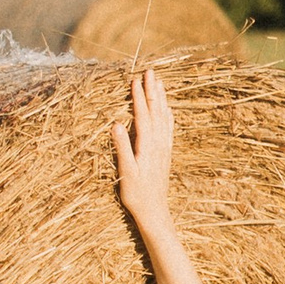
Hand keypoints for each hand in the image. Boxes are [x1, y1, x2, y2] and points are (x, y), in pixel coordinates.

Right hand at [112, 67, 175, 228]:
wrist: (155, 211)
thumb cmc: (136, 195)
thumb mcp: (126, 173)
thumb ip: (122, 148)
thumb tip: (115, 125)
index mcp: (147, 146)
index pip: (142, 115)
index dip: (138, 97)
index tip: (135, 79)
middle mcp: (158, 143)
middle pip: (156, 111)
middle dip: (152, 91)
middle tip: (150, 72)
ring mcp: (164, 148)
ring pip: (164, 117)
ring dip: (161, 99)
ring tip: (159, 82)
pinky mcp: (166, 153)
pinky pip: (169, 128)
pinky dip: (168, 115)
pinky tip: (167, 108)